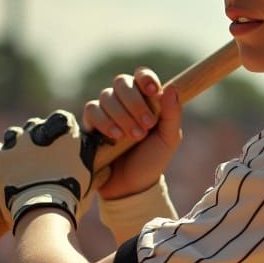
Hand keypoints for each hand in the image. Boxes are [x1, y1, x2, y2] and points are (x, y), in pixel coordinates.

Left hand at [0, 110, 96, 231]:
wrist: (42, 210)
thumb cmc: (71, 197)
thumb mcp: (89, 183)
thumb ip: (98, 172)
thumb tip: (109, 170)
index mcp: (64, 133)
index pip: (62, 118)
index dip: (60, 129)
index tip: (60, 142)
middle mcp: (40, 131)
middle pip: (35, 124)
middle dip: (37, 136)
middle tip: (39, 155)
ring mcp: (16, 142)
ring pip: (13, 134)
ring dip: (17, 144)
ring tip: (20, 161)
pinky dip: (0, 157)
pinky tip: (5, 169)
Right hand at [82, 68, 182, 198]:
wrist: (131, 186)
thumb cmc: (152, 160)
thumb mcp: (169, 139)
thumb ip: (172, 114)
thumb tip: (173, 88)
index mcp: (145, 100)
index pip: (141, 75)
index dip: (145, 78)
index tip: (153, 91)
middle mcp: (124, 101)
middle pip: (121, 82)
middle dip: (135, 102)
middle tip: (147, 125)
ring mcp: (106, 111)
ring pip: (106, 96)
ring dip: (122, 115)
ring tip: (133, 136)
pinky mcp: (90, 124)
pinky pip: (91, 110)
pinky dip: (104, 121)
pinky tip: (115, 136)